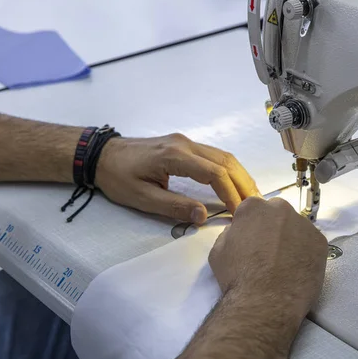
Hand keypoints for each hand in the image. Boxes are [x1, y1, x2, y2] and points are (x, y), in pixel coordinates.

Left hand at [95, 133, 259, 223]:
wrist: (101, 155)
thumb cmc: (118, 177)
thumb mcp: (142, 198)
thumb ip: (174, 206)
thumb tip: (203, 217)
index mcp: (175, 156)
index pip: (214, 173)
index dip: (230, 193)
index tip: (239, 212)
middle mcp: (185, 143)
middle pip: (225, 161)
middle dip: (243, 183)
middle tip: (256, 206)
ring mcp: (185, 141)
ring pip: (223, 156)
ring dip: (239, 176)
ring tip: (251, 197)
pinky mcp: (184, 145)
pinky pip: (214, 156)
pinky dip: (229, 171)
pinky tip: (234, 184)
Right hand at [208, 197, 327, 319]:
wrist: (265, 303)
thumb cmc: (238, 277)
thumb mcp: (218, 251)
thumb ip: (230, 234)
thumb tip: (239, 233)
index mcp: (253, 207)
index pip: (252, 209)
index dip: (251, 226)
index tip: (251, 241)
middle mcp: (280, 209)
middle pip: (277, 214)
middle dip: (273, 228)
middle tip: (268, 251)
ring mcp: (303, 224)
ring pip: (296, 227)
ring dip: (290, 239)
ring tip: (284, 264)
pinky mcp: (320, 241)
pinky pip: (311, 242)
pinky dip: (306, 252)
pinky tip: (296, 269)